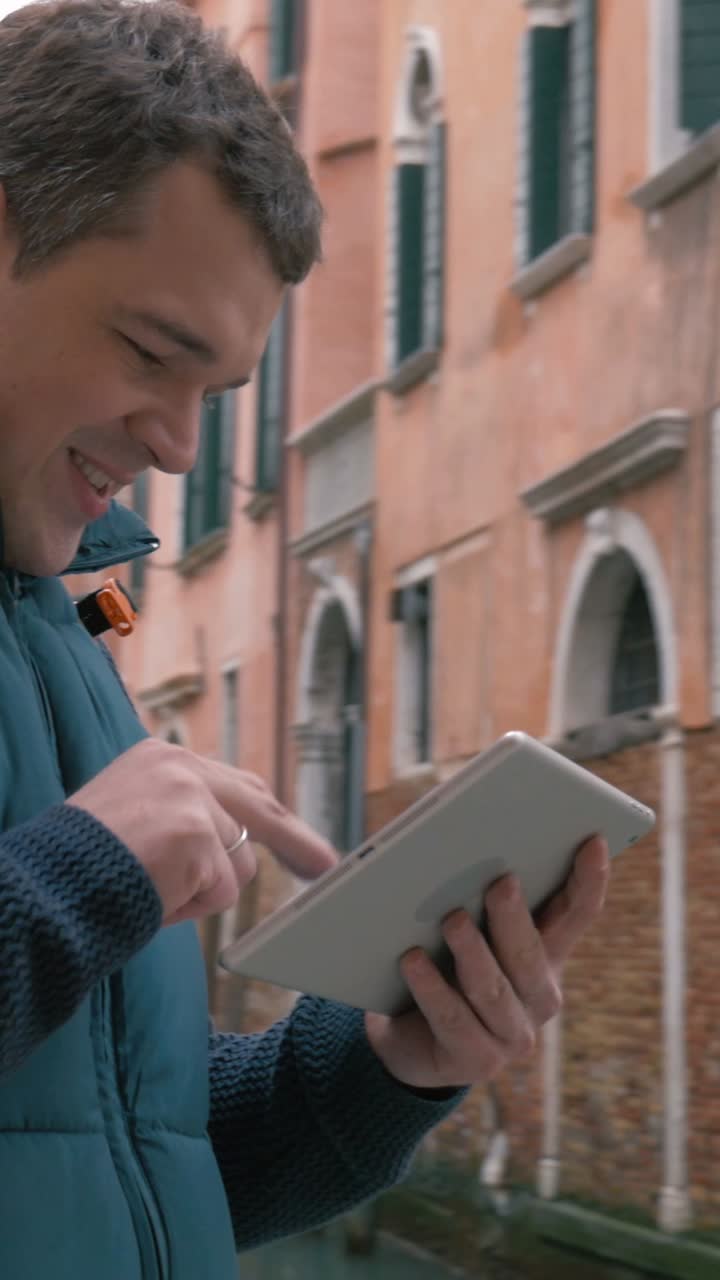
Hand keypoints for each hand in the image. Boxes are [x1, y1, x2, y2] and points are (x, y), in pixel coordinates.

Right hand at [68, 738, 336, 925]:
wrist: (45, 886)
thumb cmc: (80, 866)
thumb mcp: (132, 823)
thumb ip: (182, 820)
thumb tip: (235, 847)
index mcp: (161, 759)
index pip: (233, 785)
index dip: (266, 814)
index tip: (293, 835)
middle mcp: (179, 766)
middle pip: (258, 807)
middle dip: (295, 840)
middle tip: (324, 865)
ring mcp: (190, 796)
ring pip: (236, 865)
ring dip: (203, 892)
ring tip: (152, 888)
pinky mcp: (197, 832)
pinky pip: (220, 891)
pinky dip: (190, 908)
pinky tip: (154, 896)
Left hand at [364, 836, 608, 1090]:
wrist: (412, 1041)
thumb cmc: (444, 968)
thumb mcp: (466, 930)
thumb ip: (471, 893)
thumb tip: (447, 844)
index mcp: (546, 956)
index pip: (576, 915)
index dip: (589, 880)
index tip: (593, 839)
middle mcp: (539, 997)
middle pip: (531, 955)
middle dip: (516, 919)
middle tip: (500, 883)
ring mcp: (511, 1035)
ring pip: (493, 989)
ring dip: (473, 953)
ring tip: (452, 920)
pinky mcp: (475, 1061)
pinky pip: (452, 1018)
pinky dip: (432, 988)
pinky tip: (411, 961)